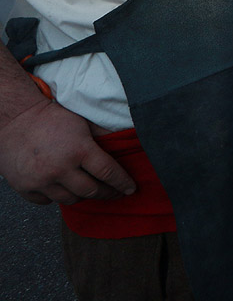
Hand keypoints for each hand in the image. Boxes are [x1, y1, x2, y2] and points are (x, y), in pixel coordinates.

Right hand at [0, 100, 135, 204]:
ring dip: (84, 196)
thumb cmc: (50, 118)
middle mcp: (61, 169)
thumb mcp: (82, 122)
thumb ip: (102, 135)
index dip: (122, 183)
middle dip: (107, 193)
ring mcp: (42, 181)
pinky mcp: (26, 188)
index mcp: (79, 150)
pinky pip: (48, 201)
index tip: (131, 189)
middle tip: (115, 193)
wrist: (14, 120)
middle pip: (92, 191)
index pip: (109, 173)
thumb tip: (127, 140)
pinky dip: (58, 197)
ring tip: (91, 191)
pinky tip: (64, 189)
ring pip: (71, 199)